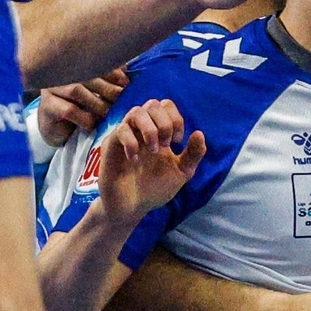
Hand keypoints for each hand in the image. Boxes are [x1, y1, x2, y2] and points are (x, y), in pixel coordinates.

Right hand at [37, 67, 128, 146]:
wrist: (61, 132)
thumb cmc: (85, 109)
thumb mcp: (101, 94)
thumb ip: (113, 81)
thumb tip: (131, 72)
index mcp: (75, 66)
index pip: (96, 63)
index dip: (114, 74)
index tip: (127, 84)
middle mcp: (60, 74)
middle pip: (87, 76)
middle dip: (109, 89)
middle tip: (120, 102)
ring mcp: (51, 89)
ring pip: (76, 90)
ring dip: (98, 104)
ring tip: (108, 114)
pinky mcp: (46, 107)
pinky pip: (69, 110)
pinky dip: (85, 117)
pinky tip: (91, 123)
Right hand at [97, 100, 205, 223]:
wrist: (133, 207)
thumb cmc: (155, 189)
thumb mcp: (182, 172)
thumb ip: (193, 154)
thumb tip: (199, 132)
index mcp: (159, 133)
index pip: (165, 105)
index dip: (175, 118)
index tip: (178, 141)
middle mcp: (142, 130)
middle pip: (152, 103)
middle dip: (165, 122)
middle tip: (167, 144)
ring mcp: (126, 136)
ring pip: (136, 111)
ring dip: (150, 128)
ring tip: (154, 150)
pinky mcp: (110, 146)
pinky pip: (120, 130)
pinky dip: (132, 142)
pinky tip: (136, 159)